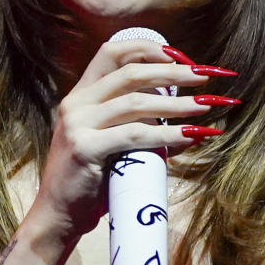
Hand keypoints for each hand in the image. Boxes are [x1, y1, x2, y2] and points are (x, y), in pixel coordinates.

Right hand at [30, 37, 236, 248]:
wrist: (57, 216)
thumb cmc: (90, 182)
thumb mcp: (111, 144)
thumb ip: (137, 125)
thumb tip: (189, 118)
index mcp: (80, 95)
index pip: (111, 52)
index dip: (147, 49)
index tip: (180, 56)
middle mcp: (76, 103)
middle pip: (131, 73)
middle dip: (173, 72)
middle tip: (206, 75)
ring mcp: (77, 124)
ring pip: (137, 103)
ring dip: (178, 103)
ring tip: (206, 105)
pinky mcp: (84, 149)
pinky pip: (134, 136)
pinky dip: (168, 135)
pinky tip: (190, 135)